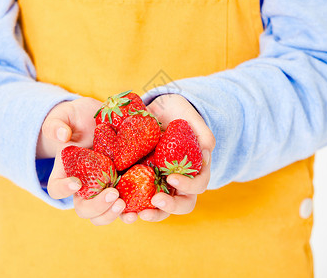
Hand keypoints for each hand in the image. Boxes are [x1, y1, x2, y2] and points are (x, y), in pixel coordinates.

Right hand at [38, 97, 125, 225]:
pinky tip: (141, 208)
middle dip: (97, 207)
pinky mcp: (123, 186)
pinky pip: (126, 206)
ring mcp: (104, 189)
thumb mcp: (65, 116)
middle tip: (112, 194)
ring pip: (104, 214)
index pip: (57, 189)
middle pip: (84, 209)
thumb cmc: (77, 119)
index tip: (76, 182)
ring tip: (124, 204)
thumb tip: (62, 135)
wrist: (100, 119)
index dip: (64, 189)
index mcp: (66, 174)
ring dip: (113, 214)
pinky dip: (133, 210)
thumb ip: (57, 124)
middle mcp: (84, 187)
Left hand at [120, 94, 214, 222]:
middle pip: (181, 204)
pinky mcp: (139, 183)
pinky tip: (120, 207)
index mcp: (194, 169)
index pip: (198, 185)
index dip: (188, 185)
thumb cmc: (174, 112)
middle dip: (170, 206)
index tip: (171, 176)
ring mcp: (159, 184)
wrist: (151, 111)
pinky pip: (137, 201)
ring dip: (150, 215)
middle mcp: (178, 182)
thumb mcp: (187, 115)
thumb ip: (200, 130)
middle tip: (156, 200)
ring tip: (135, 215)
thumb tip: (206, 150)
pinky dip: (130, 208)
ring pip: (159, 209)